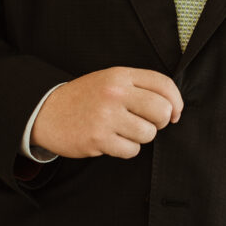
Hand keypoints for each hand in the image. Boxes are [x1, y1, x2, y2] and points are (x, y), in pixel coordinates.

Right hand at [31, 66, 183, 158]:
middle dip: (161, 122)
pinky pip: (131, 150)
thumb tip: (173, 108)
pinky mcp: (98, 139)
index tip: (176, 113)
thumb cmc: (86, 97)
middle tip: (148, 123)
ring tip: (124, 130)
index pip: (163, 84)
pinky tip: (113, 140)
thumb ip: (139, 87)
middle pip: (162, 111)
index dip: (177, 101)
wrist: (48, 111)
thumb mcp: (111, 80)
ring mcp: (106, 116)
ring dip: (140, 137)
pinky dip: (127, 149)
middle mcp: (115, 93)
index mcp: (121, 75)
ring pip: (148, 133)